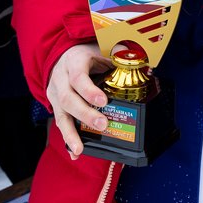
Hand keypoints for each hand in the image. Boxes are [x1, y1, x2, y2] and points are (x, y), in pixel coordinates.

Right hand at [46, 43, 111, 158]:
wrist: (62, 55)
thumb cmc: (86, 54)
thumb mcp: (101, 50)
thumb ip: (119, 59)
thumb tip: (148, 68)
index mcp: (74, 62)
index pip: (78, 77)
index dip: (89, 90)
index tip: (103, 101)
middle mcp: (60, 78)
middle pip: (68, 98)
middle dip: (85, 114)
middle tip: (102, 125)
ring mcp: (54, 92)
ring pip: (60, 114)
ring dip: (71, 133)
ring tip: (80, 149)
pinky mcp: (55, 105)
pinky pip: (59, 123)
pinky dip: (67, 138)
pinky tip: (75, 152)